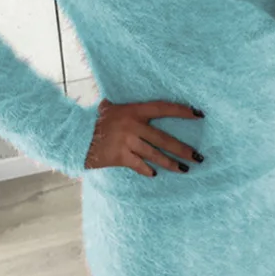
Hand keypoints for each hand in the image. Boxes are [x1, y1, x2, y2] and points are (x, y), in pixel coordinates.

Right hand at [84, 99, 204, 176]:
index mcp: (134, 110)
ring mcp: (127, 142)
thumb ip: (123, 107)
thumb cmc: (95, 120)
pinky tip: (155, 174)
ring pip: (155, 154)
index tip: (198, 114)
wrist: (76, 136)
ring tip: (185, 169)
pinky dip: (148, 170)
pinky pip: (139, 165)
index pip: (163, 108)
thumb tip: (122, 101)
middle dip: (183, 149)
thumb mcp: (110, 107)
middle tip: (198, 156)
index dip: (181, 111)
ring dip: (171, 163)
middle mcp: (133, 125)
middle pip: (164, 139)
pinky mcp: (120, 156)